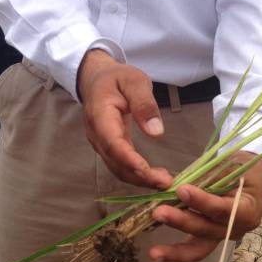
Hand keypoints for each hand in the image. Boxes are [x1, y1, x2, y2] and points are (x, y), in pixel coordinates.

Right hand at [77, 49, 171, 187]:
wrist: (96, 79)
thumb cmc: (117, 78)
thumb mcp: (134, 81)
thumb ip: (144, 104)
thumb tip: (156, 132)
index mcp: (100, 114)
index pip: (112, 142)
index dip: (128, 159)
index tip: (146, 171)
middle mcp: (96, 134)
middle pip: (115, 161)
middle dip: (139, 175)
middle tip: (165, 182)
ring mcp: (100, 143)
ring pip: (116, 168)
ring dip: (139, 179)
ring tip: (164, 182)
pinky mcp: (108, 148)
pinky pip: (119, 165)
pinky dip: (136, 174)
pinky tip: (154, 176)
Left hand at [148, 151, 261, 261]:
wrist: (254, 179)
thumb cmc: (244, 170)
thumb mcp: (231, 166)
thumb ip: (207, 176)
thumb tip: (175, 182)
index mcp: (248, 209)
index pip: (222, 208)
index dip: (202, 201)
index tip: (181, 190)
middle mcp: (236, 228)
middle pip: (207, 229)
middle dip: (181, 221)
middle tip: (159, 212)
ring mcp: (223, 235)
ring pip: (199, 247)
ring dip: (175, 249)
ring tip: (154, 252)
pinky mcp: (210, 238)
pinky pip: (194, 248)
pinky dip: (175, 252)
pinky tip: (157, 254)